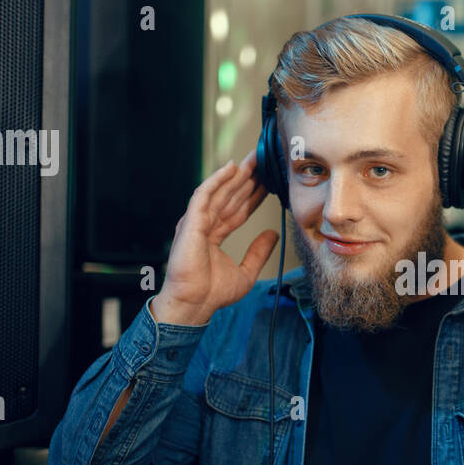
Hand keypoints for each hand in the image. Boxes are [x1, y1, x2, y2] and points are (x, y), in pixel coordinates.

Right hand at [153, 147, 278, 324]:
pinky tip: (231, 168)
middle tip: (263, 161)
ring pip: (219, 192)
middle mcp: (204, 225)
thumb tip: (273, 234)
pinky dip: (217, 180)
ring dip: (236, 175)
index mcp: (214, 235)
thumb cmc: (212, 294)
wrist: (194, 304)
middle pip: (229, 197)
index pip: (238, 210)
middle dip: (247, 179)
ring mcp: (196, 222)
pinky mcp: (190, 222)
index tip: (269, 182)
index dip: (253, 195)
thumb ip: (259, 252)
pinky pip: (204, 195)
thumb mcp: (246, 272)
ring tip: (253, 159)